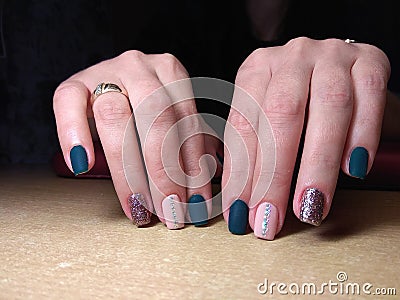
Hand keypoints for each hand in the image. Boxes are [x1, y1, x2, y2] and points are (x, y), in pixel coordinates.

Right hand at [53, 51, 221, 228]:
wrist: (107, 86)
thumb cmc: (144, 112)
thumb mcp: (171, 121)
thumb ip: (189, 145)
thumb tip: (208, 188)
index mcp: (171, 72)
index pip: (187, 121)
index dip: (193, 166)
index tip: (195, 204)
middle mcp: (141, 67)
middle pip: (156, 118)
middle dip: (165, 172)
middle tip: (169, 211)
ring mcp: (105, 70)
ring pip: (116, 117)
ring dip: (129, 170)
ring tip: (137, 206)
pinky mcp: (72, 82)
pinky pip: (68, 104)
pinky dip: (74, 134)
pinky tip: (83, 164)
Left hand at [222, 37, 389, 238]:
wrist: (341, 71)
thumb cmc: (297, 103)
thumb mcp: (265, 118)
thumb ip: (252, 151)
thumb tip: (237, 203)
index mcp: (256, 68)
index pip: (243, 124)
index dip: (240, 172)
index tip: (240, 212)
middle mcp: (292, 57)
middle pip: (281, 115)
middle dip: (275, 175)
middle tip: (270, 218)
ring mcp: (332, 54)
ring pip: (328, 107)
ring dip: (318, 164)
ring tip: (310, 206)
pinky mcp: (370, 60)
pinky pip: (369, 96)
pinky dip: (362, 135)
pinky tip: (353, 170)